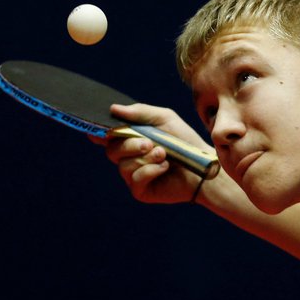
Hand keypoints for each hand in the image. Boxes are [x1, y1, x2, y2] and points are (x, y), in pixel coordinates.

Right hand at [89, 103, 213, 203]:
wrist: (203, 165)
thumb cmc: (184, 141)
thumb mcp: (164, 119)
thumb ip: (140, 112)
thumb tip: (113, 109)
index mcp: (131, 139)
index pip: (106, 137)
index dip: (98, 133)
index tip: (96, 131)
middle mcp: (128, 157)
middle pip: (112, 150)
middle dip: (129, 145)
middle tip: (148, 143)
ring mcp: (133, 175)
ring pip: (123, 165)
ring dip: (145, 158)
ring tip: (164, 155)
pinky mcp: (140, 190)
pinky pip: (135, 179)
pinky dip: (150, 171)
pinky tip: (165, 168)